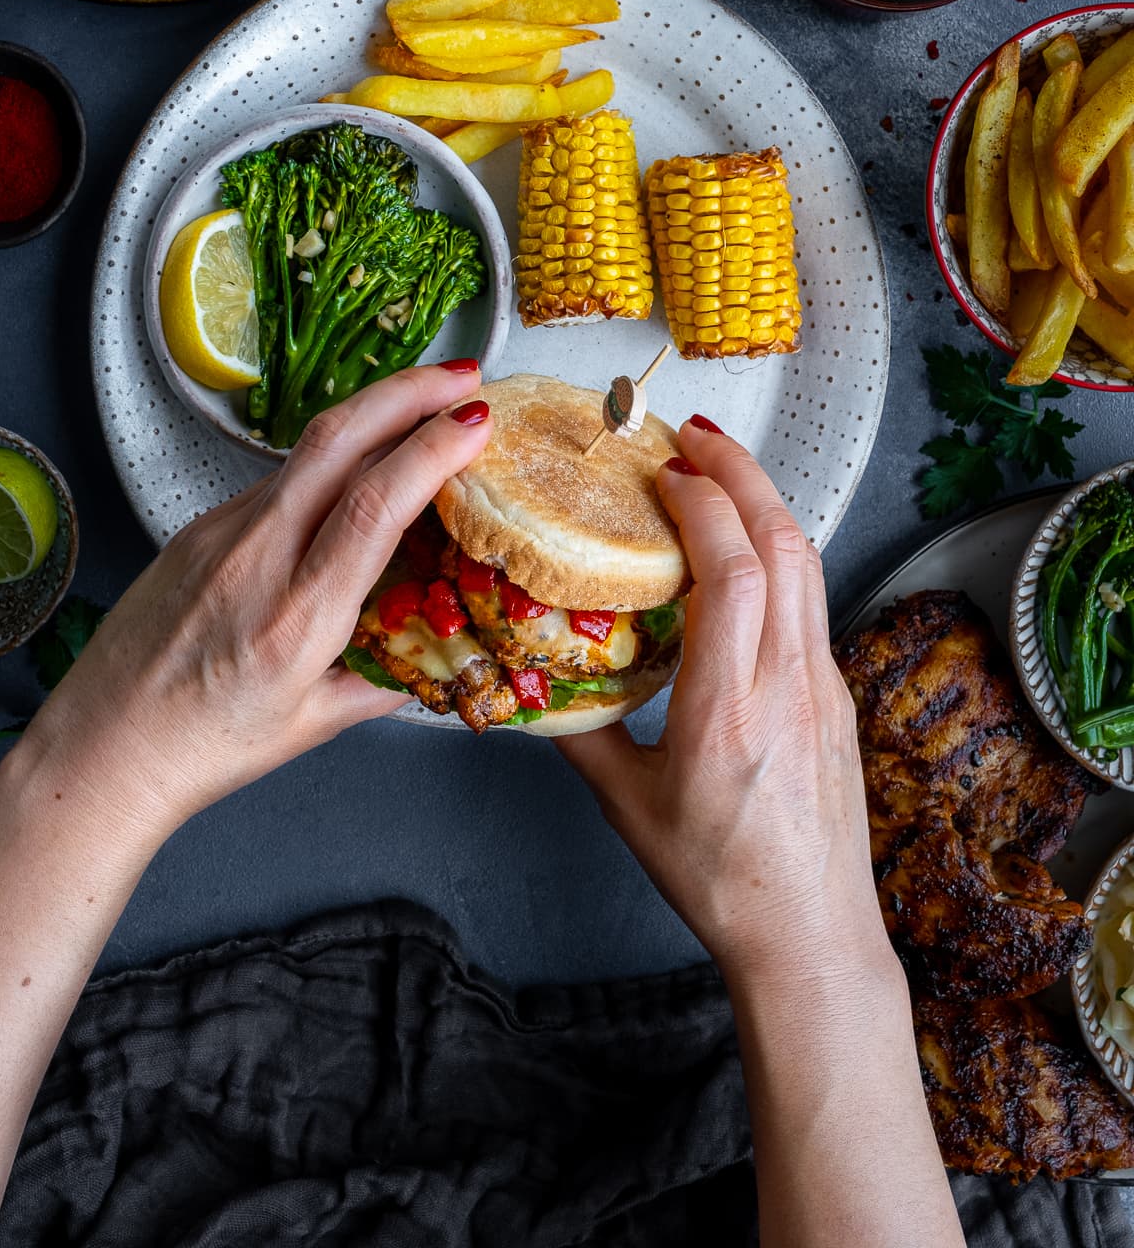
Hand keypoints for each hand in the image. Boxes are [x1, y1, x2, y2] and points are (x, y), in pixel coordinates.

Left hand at [21, 363, 491, 845]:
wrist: (102, 746)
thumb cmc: (201, 747)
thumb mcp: (315, 723)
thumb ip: (386, 678)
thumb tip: (439, 649)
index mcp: (298, 616)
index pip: (374, 504)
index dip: (432, 449)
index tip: (476, 421)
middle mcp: (257, 559)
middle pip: (337, 439)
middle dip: (407, 392)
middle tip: (463, 373)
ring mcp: (221, 533)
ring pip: (306, 450)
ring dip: (372, 415)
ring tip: (422, 408)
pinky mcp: (198, 527)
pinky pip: (276, 480)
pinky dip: (327, 462)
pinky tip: (353, 472)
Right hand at [558, 418, 886, 978]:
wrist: (809, 938)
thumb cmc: (722, 883)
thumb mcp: (629, 807)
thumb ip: (582, 734)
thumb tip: (536, 680)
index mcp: (729, 710)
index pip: (734, 573)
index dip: (703, 505)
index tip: (663, 471)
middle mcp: (787, 684)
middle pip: (784, 545)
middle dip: (741, 473)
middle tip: (692, 434)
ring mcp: (822, 685)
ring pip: (807, 565)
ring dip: (766, 503)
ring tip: (720, 468)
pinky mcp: (835, 696)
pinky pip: (811, 598)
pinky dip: (779, 549)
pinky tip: (747, 546)